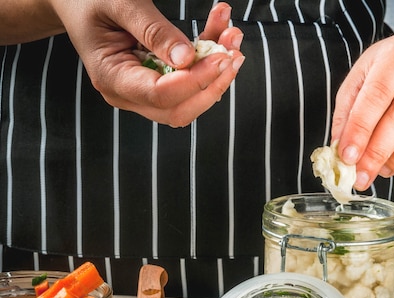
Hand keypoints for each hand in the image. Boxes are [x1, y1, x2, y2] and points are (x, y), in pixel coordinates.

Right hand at [49, 0, 243, 126]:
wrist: (78, 2)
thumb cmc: (90, 0)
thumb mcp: (120, 4)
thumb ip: (152, 30)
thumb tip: (187, 58)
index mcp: (112, 78)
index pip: (160, 94)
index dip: (194, 80)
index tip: (220, 57)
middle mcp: (129, 94)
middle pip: (180, 109)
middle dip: (213, 83)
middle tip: (234, 51)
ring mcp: (144, 92)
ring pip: (191, 99)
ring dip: (218, 72)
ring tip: (232, 36)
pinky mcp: (159, 83)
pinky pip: (190, 81)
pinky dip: (210, 60)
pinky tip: (220, 32)